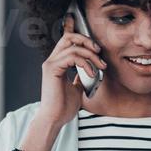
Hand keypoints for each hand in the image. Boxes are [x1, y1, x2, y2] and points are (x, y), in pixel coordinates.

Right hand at [29, 13, 106, 146]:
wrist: (54, 119)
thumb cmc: (63, 107)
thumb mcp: (76, 89)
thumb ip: (80, 78)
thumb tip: (87, 72)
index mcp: (57, 63)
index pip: (66, 41)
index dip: (76, 32)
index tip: (92, 38)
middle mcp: (52, 60)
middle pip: (69, 37)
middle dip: (87, 41)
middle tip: (99, 53)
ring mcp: (51, 63)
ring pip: (73, 46)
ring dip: (91, 55)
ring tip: (99, 68)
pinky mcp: (52, 69)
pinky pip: (72, 56)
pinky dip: (85, 63)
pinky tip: (91, 73)